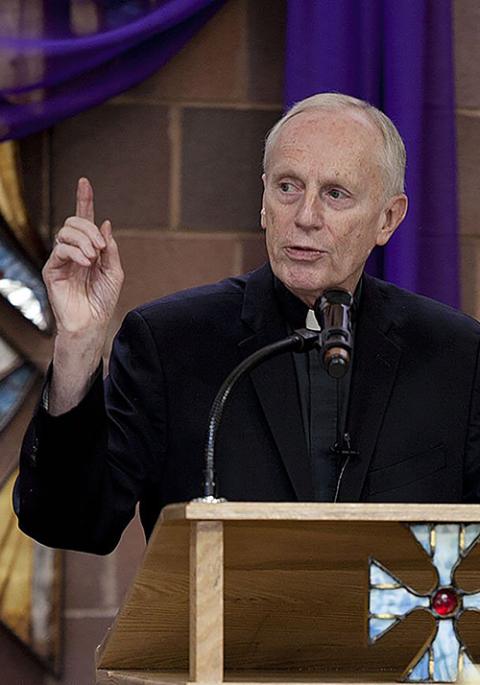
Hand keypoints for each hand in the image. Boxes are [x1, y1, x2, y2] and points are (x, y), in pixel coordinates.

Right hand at [43, 178, 123, 334]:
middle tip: (101, 248)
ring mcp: (62, 259)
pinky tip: (86, 262)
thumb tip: (105, 223)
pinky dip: (76, 252)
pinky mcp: (52, 269)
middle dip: (89, 228)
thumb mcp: (115, 272)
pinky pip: (61, 249)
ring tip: (94, 257)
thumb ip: (111, 249)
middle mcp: (74, 251)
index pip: (85, 220)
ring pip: (66, 232)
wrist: (92, 323)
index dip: (84, 200)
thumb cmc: (103, 301)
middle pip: (74, 222)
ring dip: (84, 240)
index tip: (85, 182)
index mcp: (89, 249)